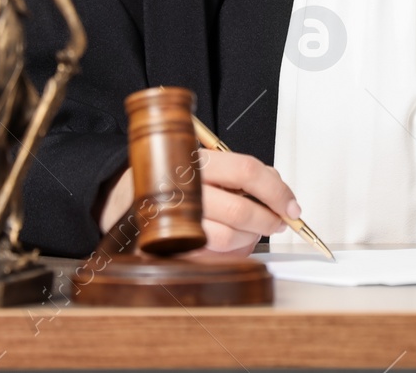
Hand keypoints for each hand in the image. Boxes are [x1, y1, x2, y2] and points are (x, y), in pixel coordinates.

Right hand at [94, 150, 302, 252]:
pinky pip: (210, 255)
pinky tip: (232, 244)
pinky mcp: (168, 244)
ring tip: (252, 231)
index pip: (248, 171)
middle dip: (268, 220)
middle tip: (278, 222)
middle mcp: (186, 187)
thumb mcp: (208, 161)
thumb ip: (242, 173)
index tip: (292, 206)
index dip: (277, 190)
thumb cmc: (174, 177)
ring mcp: (176, 218)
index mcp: (198, 160)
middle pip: (241, 209)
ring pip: (227, 237)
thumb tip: (280, 192)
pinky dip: (229, 253)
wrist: (123, 193)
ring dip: (249, 239)